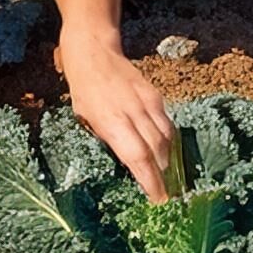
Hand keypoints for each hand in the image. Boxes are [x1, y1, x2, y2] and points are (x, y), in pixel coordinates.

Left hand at [57, 31, 177, 203]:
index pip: (138, 158)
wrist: (94, 52)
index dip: (151, 181)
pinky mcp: (155, 96)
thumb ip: (109, 140)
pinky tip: (165, 152)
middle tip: (165, 195)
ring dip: (168, 160)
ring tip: (167, 177)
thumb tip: (128, 162)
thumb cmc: (84, 90)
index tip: (159, 200)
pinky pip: (167, 124)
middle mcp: (134, 113)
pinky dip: (168, 141)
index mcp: (112, 122)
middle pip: (157, 151)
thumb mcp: (86, 119)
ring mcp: (147, 103)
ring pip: (167, 139)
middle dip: (163, 176)